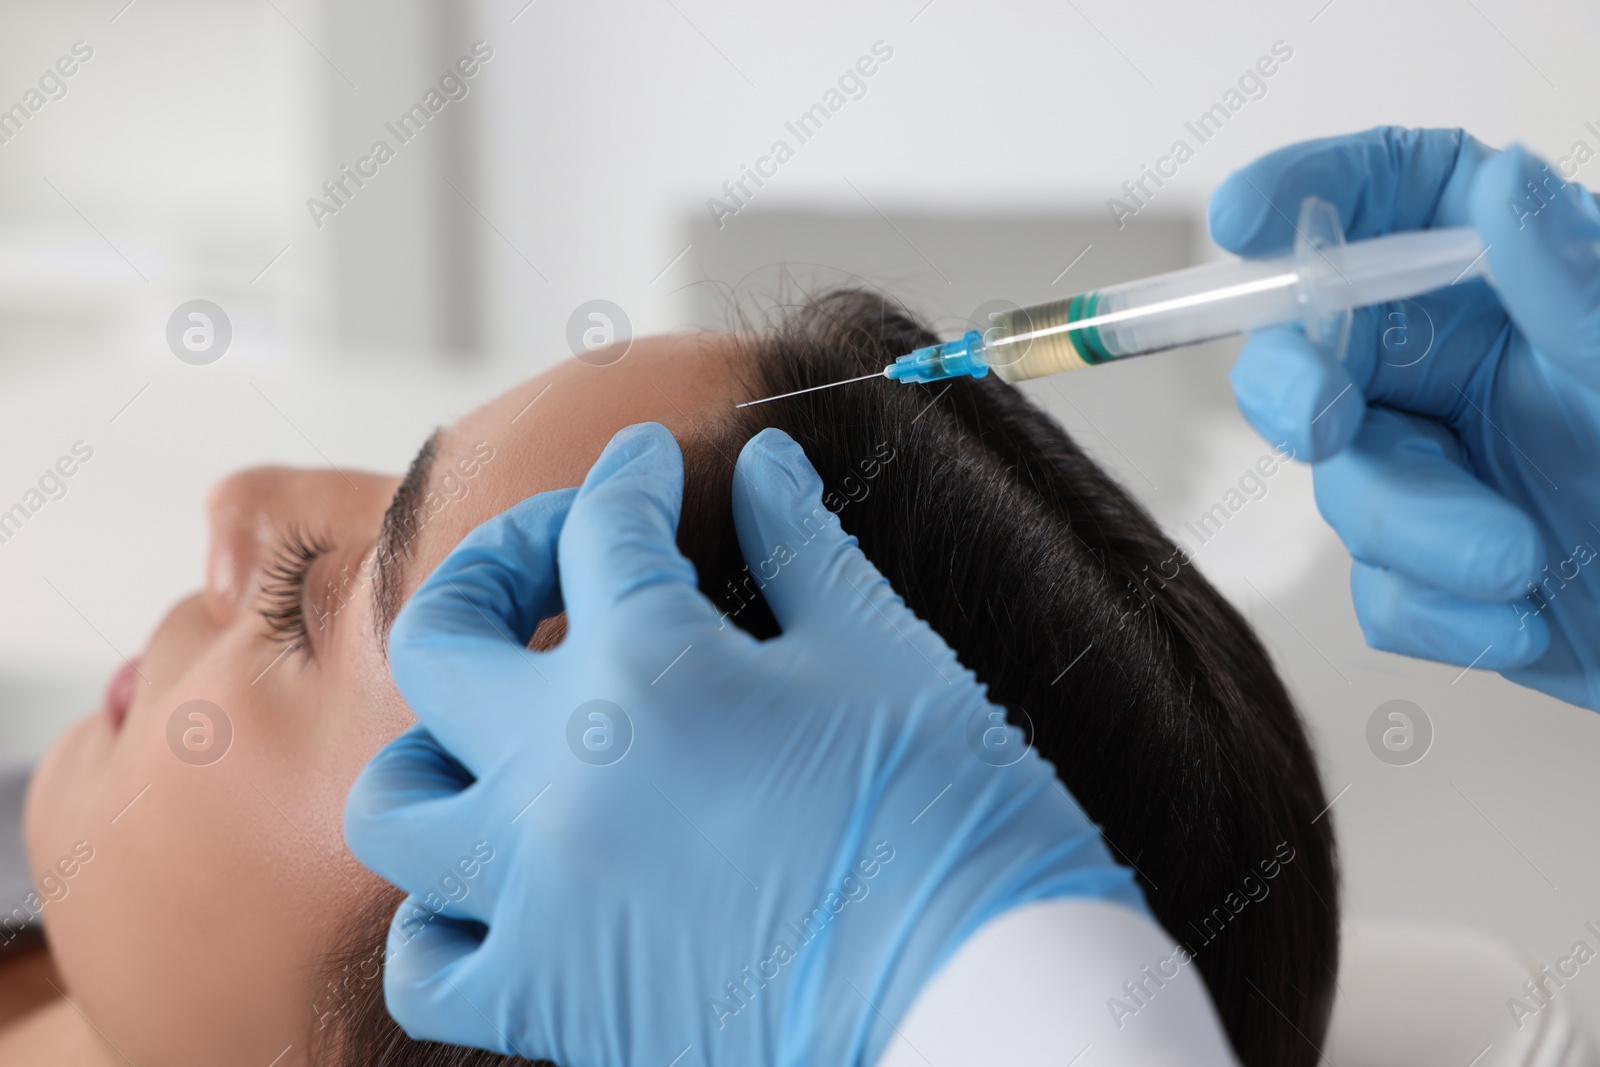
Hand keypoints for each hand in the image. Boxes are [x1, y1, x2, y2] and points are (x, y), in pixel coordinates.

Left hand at [344, 423, 1145, 1066]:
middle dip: (492, 567)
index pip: (603, 530)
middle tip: (551, 560)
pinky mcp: (548, 1000)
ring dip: (437, 747)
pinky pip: (427, 961)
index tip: (649, 466)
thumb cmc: (950, 819)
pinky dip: (443, 912)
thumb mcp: (882, 654)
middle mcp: (561, 774)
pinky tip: (504, 881)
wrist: (975, 1001)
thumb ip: (802, 545)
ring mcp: (538, 894)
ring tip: (500, 734)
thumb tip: (764, 465)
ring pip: (393, 803)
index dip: (628, 477)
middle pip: (443, 638)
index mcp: (653, 670)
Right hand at [1209, 126, 1599, 709]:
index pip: (1383, 196)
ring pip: (1345, 485)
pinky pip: (1379, 590)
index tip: (1243, 218)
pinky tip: (1522, 619)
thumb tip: (1500, 183)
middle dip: (1293, 389)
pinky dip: (1441, 611)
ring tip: (1519, 561)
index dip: (1301, 190)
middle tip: (1323, 423)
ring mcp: (1428, 463)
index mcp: (1499, 278)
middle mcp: (1447, 360)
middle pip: (1306, 346)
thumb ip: (1564, 279)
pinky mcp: (1427, 567)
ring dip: (1419, 529)